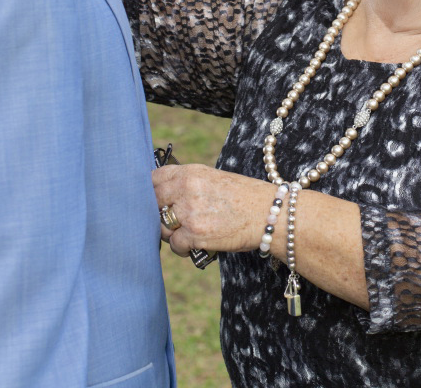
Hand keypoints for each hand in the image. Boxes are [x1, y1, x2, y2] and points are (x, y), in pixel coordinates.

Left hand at [152, 164, 272, 257]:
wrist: (269, 214)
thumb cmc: (245, 196)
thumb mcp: (214, 178)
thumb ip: (188, 182)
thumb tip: (163, 193)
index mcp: (191, 172)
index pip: (153, 179)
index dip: (151, 190)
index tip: (155, 199)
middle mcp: (187, 190)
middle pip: (152, 203)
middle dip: (157, 212)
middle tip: (169, 218)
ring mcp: (189, 214)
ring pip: (161, 226)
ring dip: (169, 232)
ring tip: (185, 232)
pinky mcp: (195, 235)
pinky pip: (174, 244)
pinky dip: (181, 247)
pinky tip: (193, 244)